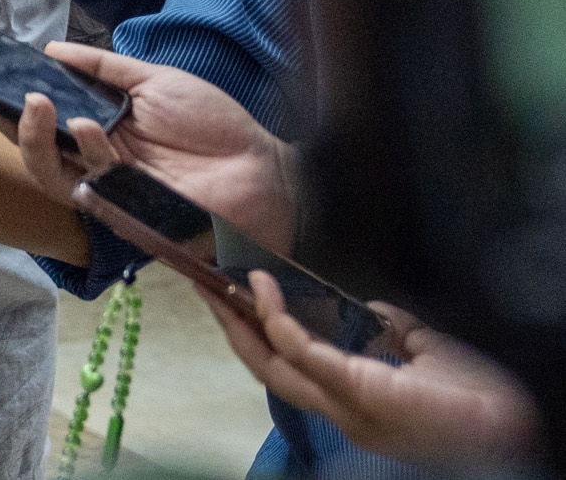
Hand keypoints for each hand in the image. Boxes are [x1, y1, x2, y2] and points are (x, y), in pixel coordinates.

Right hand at [13, 43, 297, 254]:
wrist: (263, 165)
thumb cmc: (214, 124)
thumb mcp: (154, 81)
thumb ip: (103, 68)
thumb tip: (51, 49)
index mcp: (101, 132)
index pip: (46, 126)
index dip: (14, 111)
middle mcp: (98, 164)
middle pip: (40, 156)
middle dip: (20, 129)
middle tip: (25, 97)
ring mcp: (111, 189)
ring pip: (54, 177)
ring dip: (40, 142)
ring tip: (42, 106)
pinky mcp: (129, 210)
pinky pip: (94, 186)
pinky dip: (86, 153)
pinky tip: (88, 126)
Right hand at [204, 273, 539, 467]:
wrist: (511, 430)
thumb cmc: (483, 401)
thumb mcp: (433, 357)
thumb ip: (397, 335)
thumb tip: (370, 309)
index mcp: (357, 407)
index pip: (291, 373)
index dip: (259, 337)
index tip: (240, 299)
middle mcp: (342, 413)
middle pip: (266, 372)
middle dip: (232, 330)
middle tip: (206, 290)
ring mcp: (346, 406)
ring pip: (272, 365)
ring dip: (240, 321)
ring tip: (220, 286)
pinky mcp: (358, 391)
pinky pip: (302, 352)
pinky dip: (278, 318)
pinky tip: (266, 291)